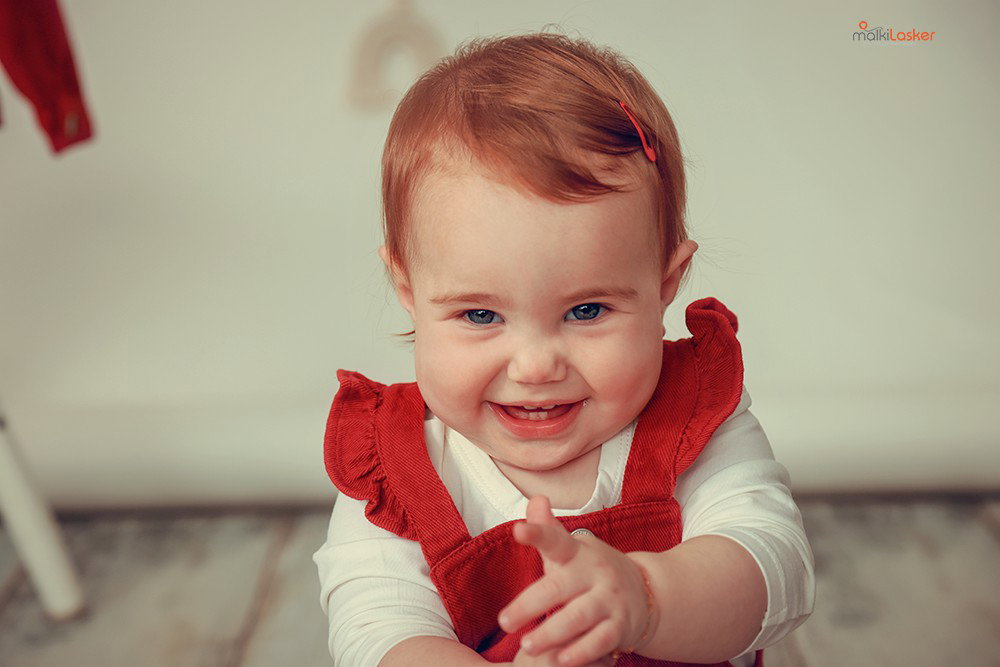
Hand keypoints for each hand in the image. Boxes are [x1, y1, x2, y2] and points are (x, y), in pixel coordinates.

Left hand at [498, 495, 654, 666]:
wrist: (647, 594)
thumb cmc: (593, 572)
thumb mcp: (573, 549)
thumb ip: (549, 530)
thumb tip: (535, 499)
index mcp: (578, 552)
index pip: (555, 540)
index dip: (537, 534)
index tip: (517, 530)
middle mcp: (595, 573)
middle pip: (559, 588)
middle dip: (529, 605)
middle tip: (504, 622)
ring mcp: (610, 600)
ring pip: (579, 617)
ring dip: (552, 632)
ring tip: (527, 645)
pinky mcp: (621, 627)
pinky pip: (600, 641)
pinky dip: (581, 652)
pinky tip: (561, 660)